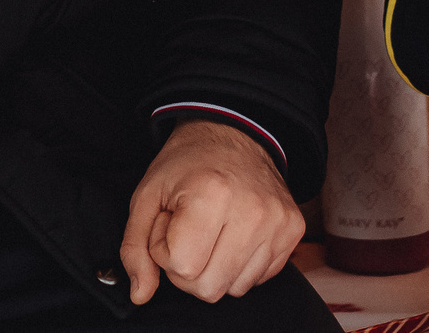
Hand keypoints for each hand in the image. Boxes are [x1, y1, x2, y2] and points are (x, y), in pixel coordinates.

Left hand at [120, 119, 303, 305]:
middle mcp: (253, 210)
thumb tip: (140, 294)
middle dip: (188, 268)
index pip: (182, 267)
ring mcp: (279, 222)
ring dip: (214, 268)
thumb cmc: (186, 166)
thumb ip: (135, 248)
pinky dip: (239, 265)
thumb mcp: (147, 197)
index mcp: (212, 194)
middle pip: (209, 288)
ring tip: (211, 230)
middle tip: (188, 232)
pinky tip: (232, 234)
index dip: (164, 251)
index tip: (170, 223)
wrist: (232, 135)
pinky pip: (258, 278)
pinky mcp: (293, 231)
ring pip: (234, 289)